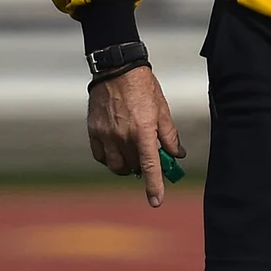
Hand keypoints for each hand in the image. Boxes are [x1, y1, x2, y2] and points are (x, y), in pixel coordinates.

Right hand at [88, 64, 185, 206]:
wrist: (116, 69)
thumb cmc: (143, 88)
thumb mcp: (162, 109)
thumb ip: (169, 135)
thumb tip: (177, 154)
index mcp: (143, 131)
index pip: (150, 166)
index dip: (154, 186)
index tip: (156, 202)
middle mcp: (123, 136)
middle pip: (133, 167)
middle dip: (142, 167)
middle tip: (148, 157)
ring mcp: (105, 134)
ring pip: (116, 166)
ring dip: (126, 166)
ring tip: (132, 153)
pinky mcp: (93, 130)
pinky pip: (101, 156)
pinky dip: (110, 158)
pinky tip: (117, 148)